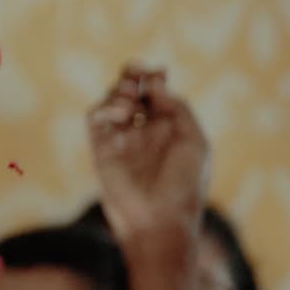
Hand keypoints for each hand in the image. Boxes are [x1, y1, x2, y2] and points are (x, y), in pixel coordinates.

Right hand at [85, 66, 210, 253]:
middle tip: (136, 69)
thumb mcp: (194, 142)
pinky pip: (95, 119)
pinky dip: (104, 108)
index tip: (158, 73)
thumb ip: (178, 109)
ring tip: (129, 98)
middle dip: (131, 75)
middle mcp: (143, 131)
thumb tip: (155, 83)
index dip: (154, 78)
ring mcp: (121, 139)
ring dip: (118, 91)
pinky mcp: (100, 149)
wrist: (160, 220)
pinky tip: (121, 113)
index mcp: (168, 129)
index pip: (155, 94)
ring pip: (110, 101)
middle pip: (130, 91)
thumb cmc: (184, 185)